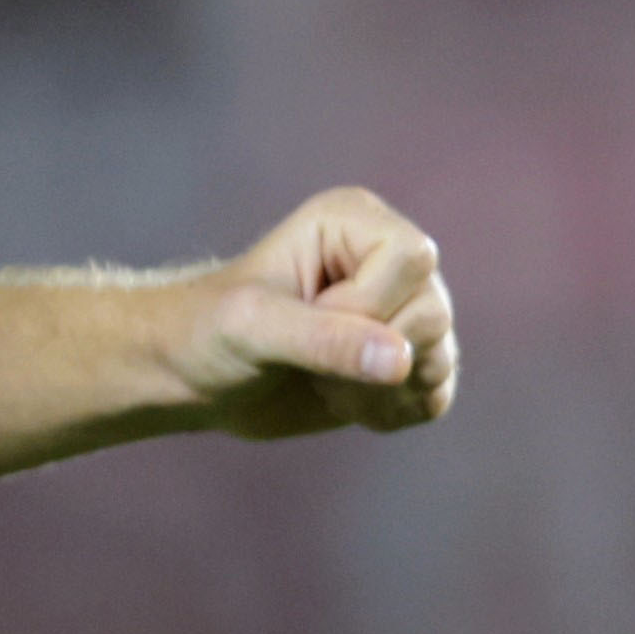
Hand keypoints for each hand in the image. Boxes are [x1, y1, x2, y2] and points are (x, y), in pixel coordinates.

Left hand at [174, 187, 458, 440]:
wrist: (193, 377)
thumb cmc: (209, 331)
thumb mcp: (253, 327)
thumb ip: (325, 339)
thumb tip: (403, 359)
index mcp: (353, 221)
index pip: (413, 258)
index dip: (369, 304)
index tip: (311, 316)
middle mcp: (386, 260)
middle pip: (434, 312)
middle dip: (370, 357)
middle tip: (310, 360)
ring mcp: (400, 312)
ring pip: (441, 359)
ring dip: (379, 391)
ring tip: (323, 381)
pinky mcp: (404, 362)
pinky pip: (435, 397)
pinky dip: (391, 412)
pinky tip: (344, 402)